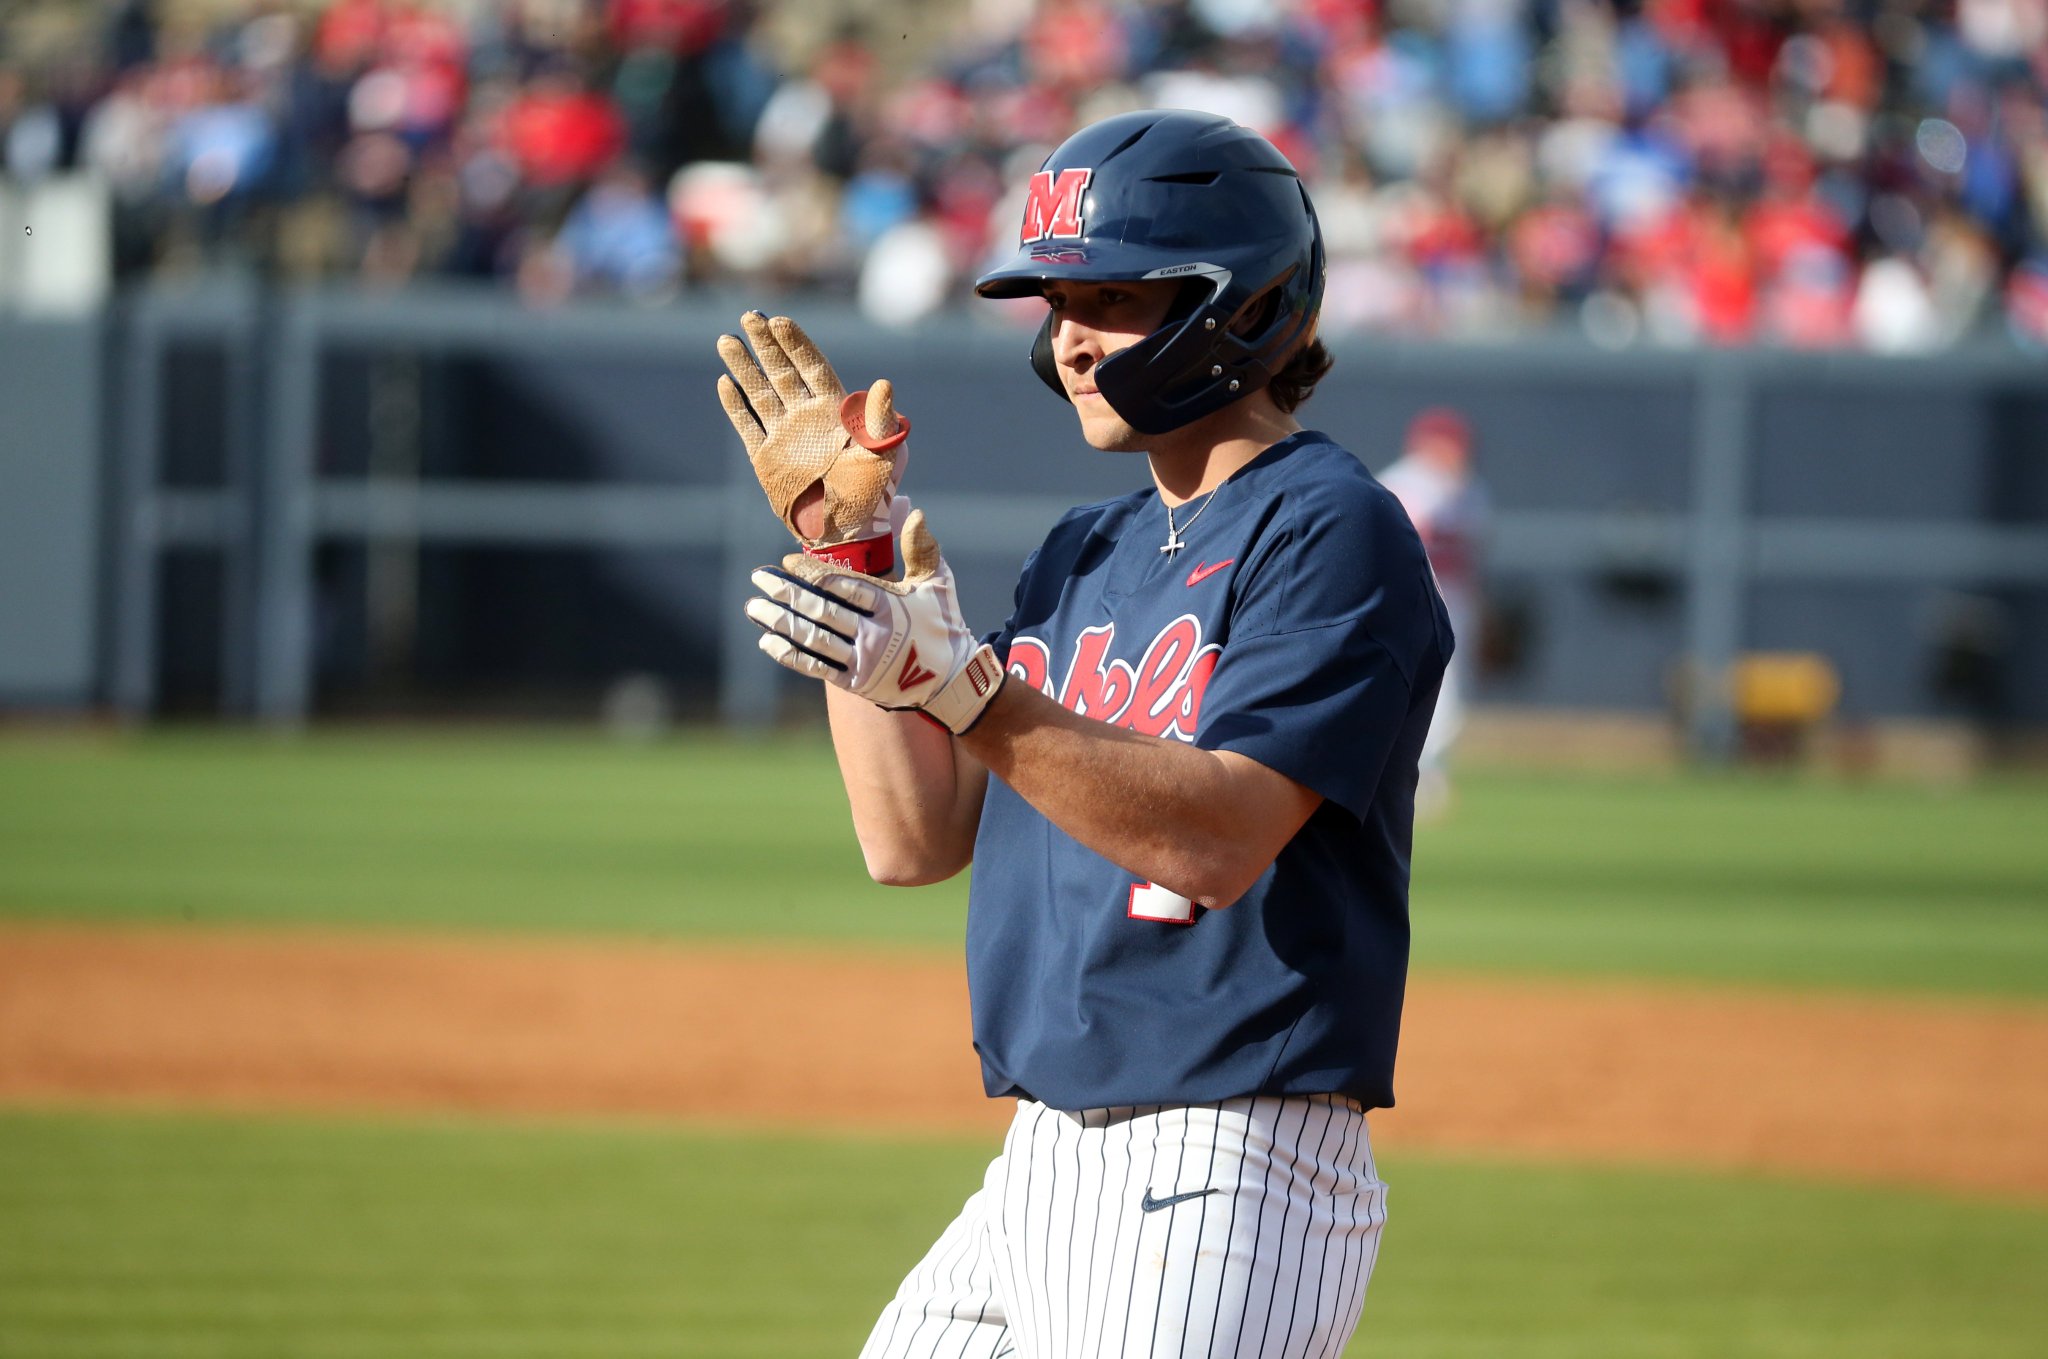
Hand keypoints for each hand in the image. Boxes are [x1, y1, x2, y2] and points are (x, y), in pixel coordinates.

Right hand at [717, 312, 909, 573]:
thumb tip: (883, 384)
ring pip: (760, 393)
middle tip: (749, 315)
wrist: (845, 532)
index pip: (812, 367)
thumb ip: (880, 420)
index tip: (779, 320)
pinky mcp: (767, 458)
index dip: (797, 344)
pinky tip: (725, 383)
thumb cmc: (872, 492)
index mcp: (836, 410)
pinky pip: (749, 426)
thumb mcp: (883, 453)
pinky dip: (736, 406)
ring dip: (744, 367)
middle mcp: (807, 416)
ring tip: (726, 340)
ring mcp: (785, 435)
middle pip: (782, 371)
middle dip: (766, 344)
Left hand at [745, 508, 1005, 734]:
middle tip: (760, 577)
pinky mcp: (856, 682)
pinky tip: (768, 640)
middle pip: (821, 610)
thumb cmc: (943, 625)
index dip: (812, 572)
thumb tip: (914, 512)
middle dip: (787, 592)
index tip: (787, 561)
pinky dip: (790, 654)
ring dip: (780, 621)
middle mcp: (874, 633)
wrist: (952, 681)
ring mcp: (863, 659)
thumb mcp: (938, 584)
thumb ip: (922, 549)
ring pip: (813, 637)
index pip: (843, 585)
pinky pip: (816, 666)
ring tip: (754, 606)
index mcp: (891, 605)